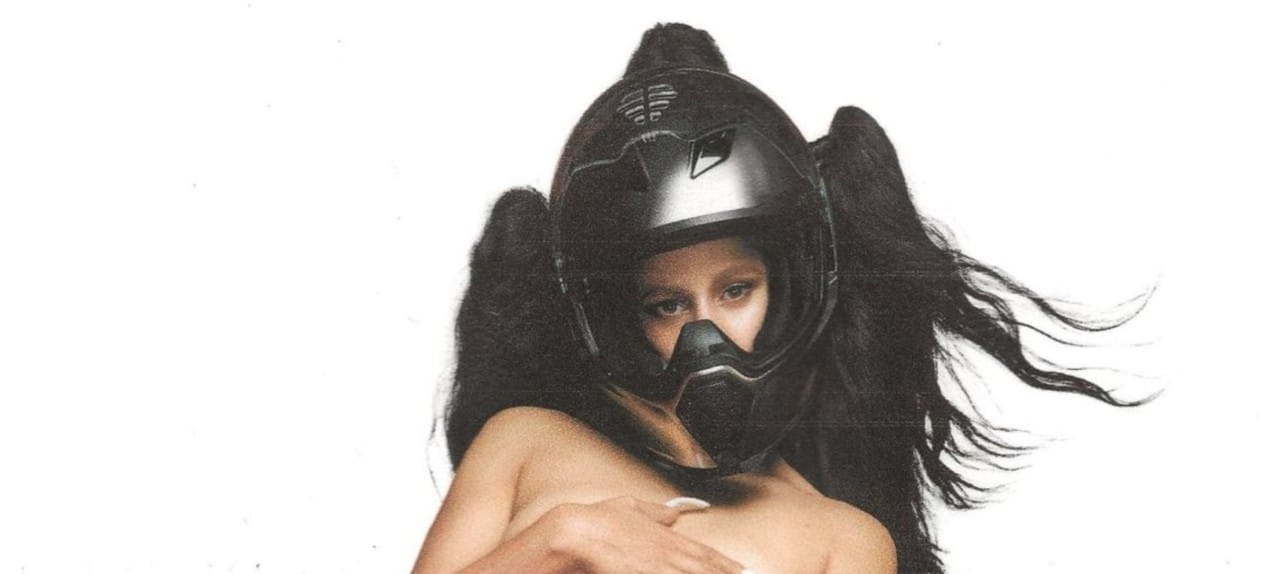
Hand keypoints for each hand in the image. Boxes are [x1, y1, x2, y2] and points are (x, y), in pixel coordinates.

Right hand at [546, 496, 746, 573]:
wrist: (575, 535)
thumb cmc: (598, 522)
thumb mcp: (631, 507)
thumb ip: (656, 511)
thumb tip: (674, 512)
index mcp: (667, 537)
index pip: (704, 552)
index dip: (724, 563)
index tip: (741, 569)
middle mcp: (668, 555)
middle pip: (705, 569)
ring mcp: (659, 570)